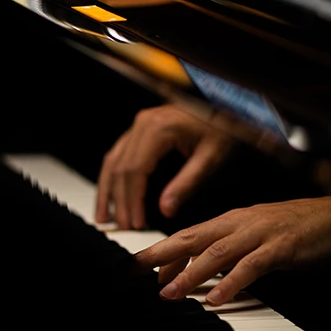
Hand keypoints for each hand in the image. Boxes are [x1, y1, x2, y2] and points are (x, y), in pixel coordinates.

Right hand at [96, 105, 234, 229]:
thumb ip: (187, 183)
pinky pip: (118, 154)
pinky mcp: (141, 128)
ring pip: (113, 162)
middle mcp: (143, 123)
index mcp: (158, 128)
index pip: (135, 171)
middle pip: (120, 169)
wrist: (226, 104)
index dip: (132, 200)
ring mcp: (139, 124)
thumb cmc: (223, 125)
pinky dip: (112, 176)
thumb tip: (165, 209)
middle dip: (120, 201)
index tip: (135, 223)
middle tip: (123, 226)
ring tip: (104, 217)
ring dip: (107, 191)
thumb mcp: (211, 156)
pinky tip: (110, 194)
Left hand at [134, 197, 330, 305]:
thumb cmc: (293, 228)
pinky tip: (216, 299)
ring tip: (169, 294)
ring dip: (190, 275)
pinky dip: (232, 283)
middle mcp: (239, 224)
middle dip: (158, 255)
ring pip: (216, 253)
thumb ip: (223, 253)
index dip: (161, 253)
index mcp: (229, 221)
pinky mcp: (281, 248)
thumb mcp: (251, 237)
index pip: (187, 236)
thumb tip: (193, 273)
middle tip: (132, 271)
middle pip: (191, 238)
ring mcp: (259, 235)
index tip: (136, 270)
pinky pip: (252, 267)